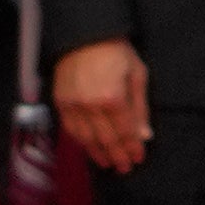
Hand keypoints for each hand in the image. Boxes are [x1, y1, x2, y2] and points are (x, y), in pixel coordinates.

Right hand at [55, 42, 150, 173]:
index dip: (131, 147)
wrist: (85, 36)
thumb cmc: (116, 52)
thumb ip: (140, 107)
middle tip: (125, 168)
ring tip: (108, 163)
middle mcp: (89, 105)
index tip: (138, 158)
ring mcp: (72, 105)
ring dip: (97, 153)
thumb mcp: (137, 74)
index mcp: (112, 97)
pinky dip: (81, 141)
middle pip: (105, 138)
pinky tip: (89, 148)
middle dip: (116, 155)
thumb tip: (144, 135)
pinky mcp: (60, 102)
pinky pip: (70, 129)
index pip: (124, 131)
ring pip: (85, 138)